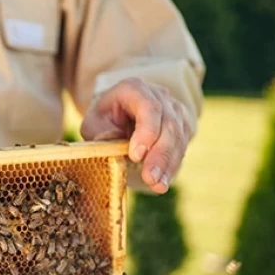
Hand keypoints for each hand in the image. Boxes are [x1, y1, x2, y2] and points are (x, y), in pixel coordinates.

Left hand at [79, 78, 193, 193]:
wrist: (119, 114)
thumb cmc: (104, 119)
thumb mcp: (93, 123)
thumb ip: (100, 132)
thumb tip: (114, 141)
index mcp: (134, 88)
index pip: (149, 108)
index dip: (146, 132)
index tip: (136, 156)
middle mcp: (159, 96)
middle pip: (168, 125)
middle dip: (159, 155)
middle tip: (150, 178)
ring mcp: (174, 110)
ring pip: (178, 137)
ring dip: (168, 164)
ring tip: (158, 185)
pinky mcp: (181, 126)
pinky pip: (181, 147)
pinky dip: (172, 166)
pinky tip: (162, 182)